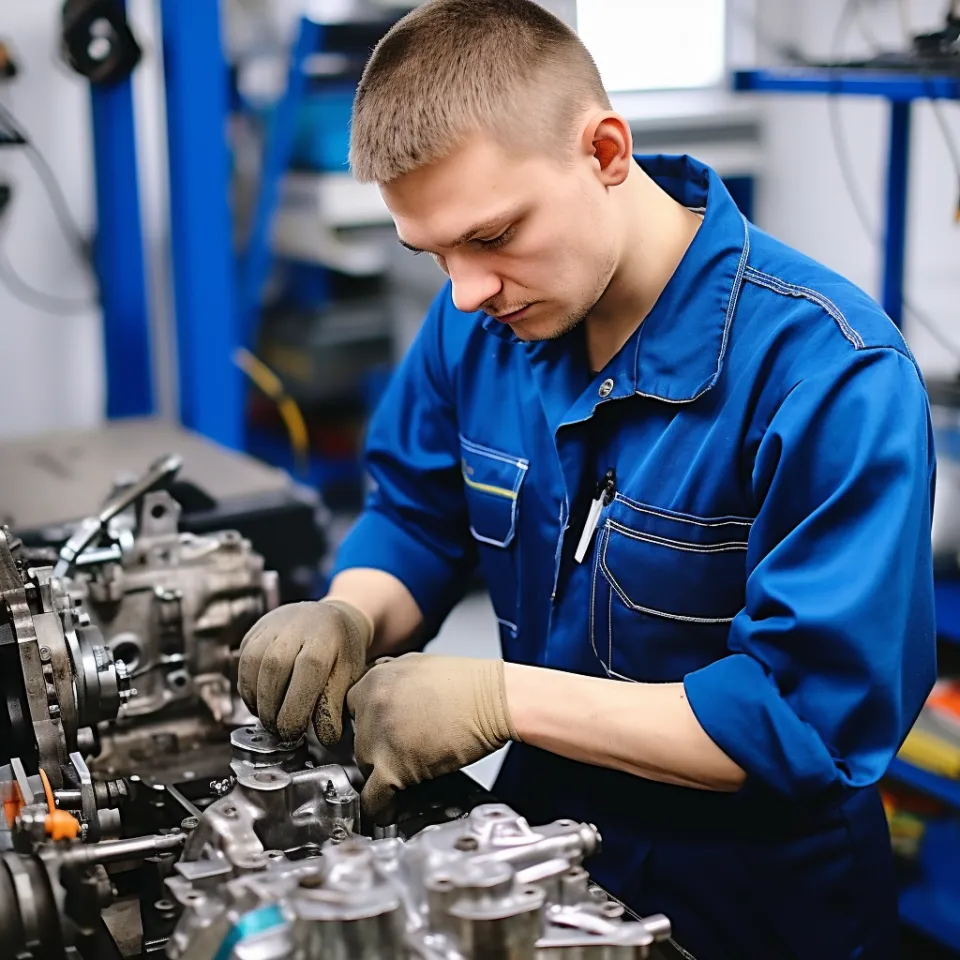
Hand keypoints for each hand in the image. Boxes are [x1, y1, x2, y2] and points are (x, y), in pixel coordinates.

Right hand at [238, 599, 372, 744]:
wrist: (328, 618)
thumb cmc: (340, 650)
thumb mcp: (348, 675)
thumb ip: (336, 704)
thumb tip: (326, 738)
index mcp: (324, 637)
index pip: (308, 671)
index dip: (296, 708)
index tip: (295, 733)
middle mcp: (295, 627)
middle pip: (274, 669)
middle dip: (273, 709)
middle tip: (281, 732)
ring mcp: (271, 626)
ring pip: (253, 667)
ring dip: (258, 701)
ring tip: (271, 720)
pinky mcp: (254, 633)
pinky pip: (243, 665)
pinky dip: (248, 690)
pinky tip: (261, 704)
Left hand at [347, 653, 518, 820]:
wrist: (495, 699)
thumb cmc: (469, 684)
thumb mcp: (417, 665)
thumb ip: (390, 680)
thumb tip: (381, 697)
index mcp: (374, 678)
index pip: (352, 709)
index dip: (369, 724)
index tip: (380, 734)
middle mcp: (370, 705)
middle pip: (358, 739)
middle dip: (378, 747)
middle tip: (402, 751)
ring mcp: (378, 736)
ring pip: (365, 766)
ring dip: (383, 772)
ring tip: (406, 773)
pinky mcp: (393, 765)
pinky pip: (373, 797)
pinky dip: (381, 806)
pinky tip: (390, 807)